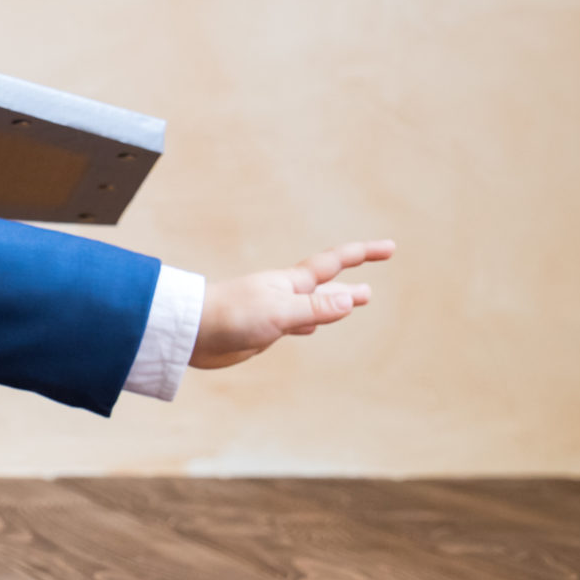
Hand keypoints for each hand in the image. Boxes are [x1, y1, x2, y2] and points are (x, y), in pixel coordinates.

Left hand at [192, 239, 393, 369]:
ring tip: (354, 300)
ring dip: (334, 302)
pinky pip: (295, 324)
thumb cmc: (229, 316)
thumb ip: (315, 308)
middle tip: (373, 282)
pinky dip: (310, 323)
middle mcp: (284, 293)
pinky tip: (311, 329)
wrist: (189, 332)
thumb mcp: (280, 312)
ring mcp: (273, 311)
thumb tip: (352, 298)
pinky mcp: (261, 330)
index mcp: (290, 283)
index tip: (390, 247)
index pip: (334, 263)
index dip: (363, 254)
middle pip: (326, 284)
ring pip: (313, 304)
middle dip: (352, 280)